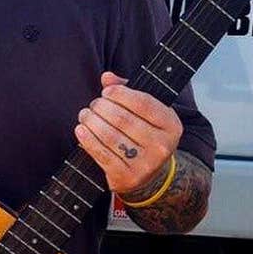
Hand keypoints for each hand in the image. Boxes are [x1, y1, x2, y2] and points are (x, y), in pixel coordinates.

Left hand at [74, 71, 182, 194]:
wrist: (150, 175)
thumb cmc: (143, 135)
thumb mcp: (145, 113)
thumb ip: (127, 91)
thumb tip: (107, 77)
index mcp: (171, 125)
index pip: (144, 103)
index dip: (121, 94)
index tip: (106, 91)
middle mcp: (162, 146)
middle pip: (123, 119)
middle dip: (102, 107)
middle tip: (94, 104)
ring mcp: (146, 164)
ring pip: (110, 136)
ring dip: (91, 121)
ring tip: (85, 115)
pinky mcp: (127, 176)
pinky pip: (102, 154)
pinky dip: (87, 139)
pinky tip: (81, 129)